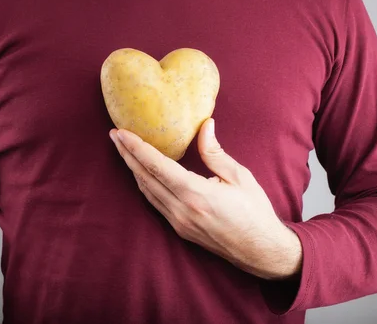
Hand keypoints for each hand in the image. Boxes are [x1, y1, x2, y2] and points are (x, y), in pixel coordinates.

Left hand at [109, 118, 302, 280]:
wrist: (261, 251)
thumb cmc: (255, 212)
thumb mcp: (239, 176)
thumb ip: (215, 152)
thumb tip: (205, 125)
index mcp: (196, 194)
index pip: (157, 166)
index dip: (136, 147)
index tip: (121, 132)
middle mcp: (181, 210)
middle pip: (145, 177)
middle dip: (127, 155)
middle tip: (114, 135)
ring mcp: (179, 222)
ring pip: (146, 191)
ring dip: (133, 169)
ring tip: (124, 150)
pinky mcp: (180, 229)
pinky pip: (155, 203)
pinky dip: (145, 184)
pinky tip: (141, 173)